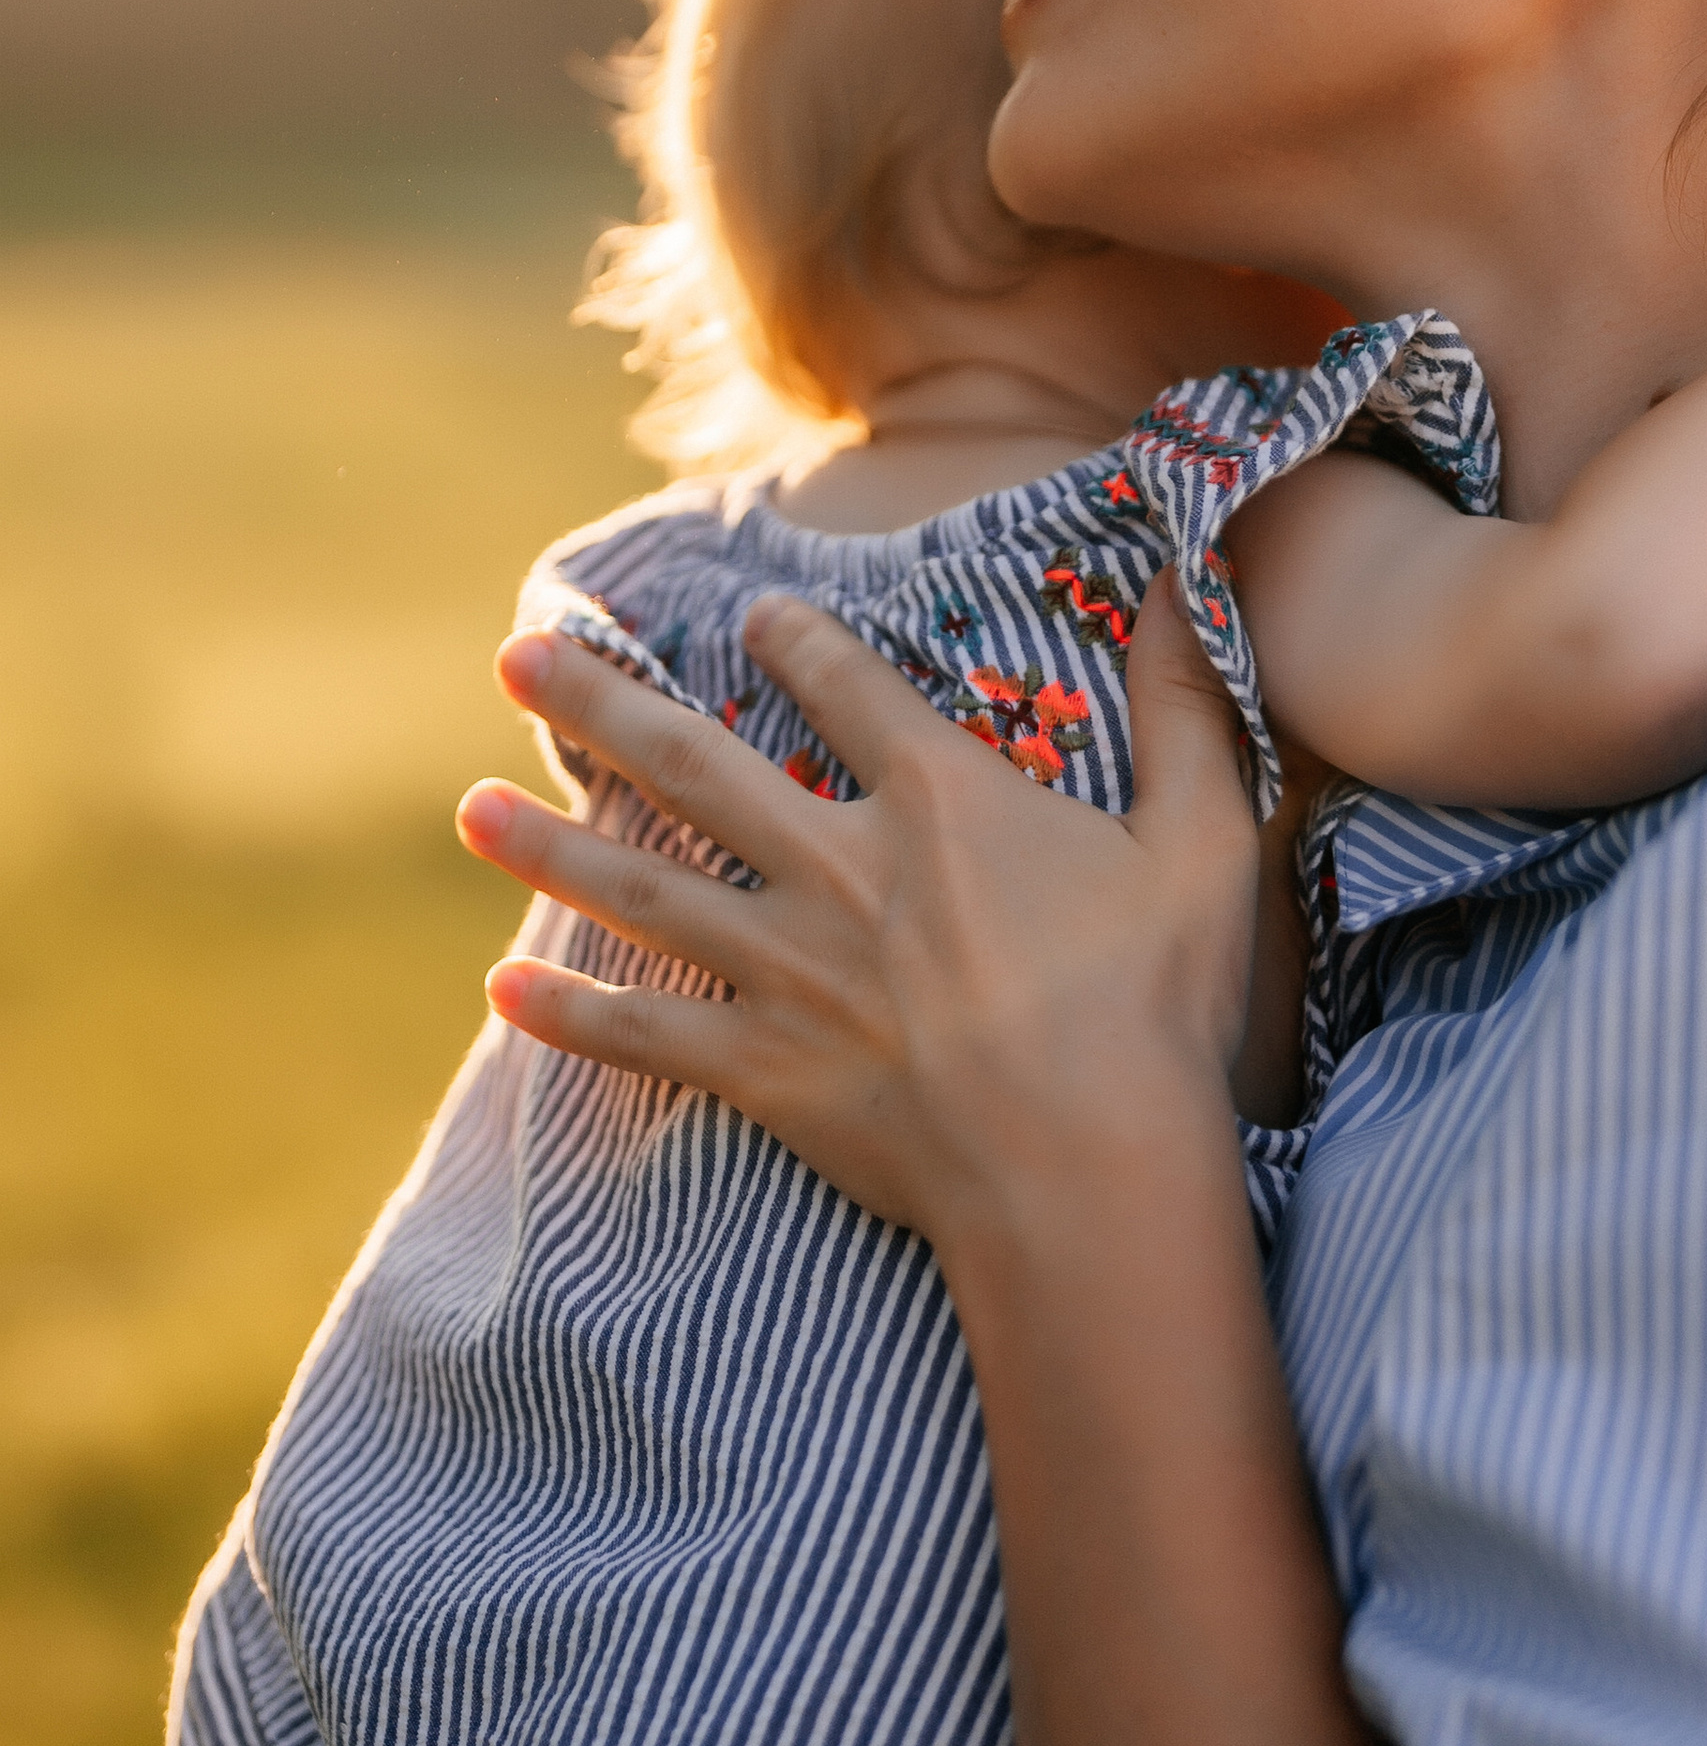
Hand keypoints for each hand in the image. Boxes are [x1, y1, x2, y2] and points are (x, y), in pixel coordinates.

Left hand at [454, 576, 1260, 1243]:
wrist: (1088, 1174)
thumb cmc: (1157, 1007)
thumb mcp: (1202, 837)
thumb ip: (1185, 701)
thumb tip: (1184, 571)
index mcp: (939, 800)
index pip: (842, 684)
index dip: (790, 640)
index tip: (747, 615)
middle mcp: (840, 867)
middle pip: (694, 762)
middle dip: (599, 701)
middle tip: (515, 653)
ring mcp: (789, 971)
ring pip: (643, 888)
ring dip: (548, 841)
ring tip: (466, 805)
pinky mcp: (764, 1071)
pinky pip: (645, 1035)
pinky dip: (570, 1011)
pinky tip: (502, 985)